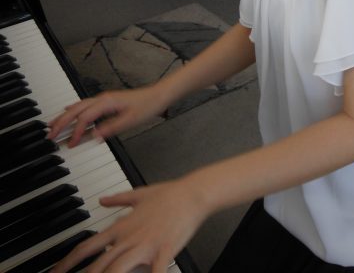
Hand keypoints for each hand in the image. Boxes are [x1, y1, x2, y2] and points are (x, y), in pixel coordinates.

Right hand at [47, 86, 168, 146]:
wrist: (158, 95)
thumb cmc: (147, 106)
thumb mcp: (130, 121)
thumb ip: (111, 128)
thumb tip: (95, 137)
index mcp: (106, 103)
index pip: (84, 118)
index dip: (76, 132)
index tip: (71, 144)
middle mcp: (102, 99)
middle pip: (75, 110)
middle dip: (61, 122)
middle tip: (49, 135)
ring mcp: (104, 99)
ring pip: (78, 106)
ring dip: (64, 116)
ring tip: (52, 125)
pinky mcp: (107, 101)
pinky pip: (84, 105)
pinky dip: (73, 110)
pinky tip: (68, 110)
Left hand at [50, 180, 206, 272]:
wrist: (193, 193)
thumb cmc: (170, 194)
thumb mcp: (139, 194)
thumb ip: (118, 198)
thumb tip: (102, 200)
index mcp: (121, 227)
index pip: (86, 247)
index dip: (67, 262)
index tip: (56, 272)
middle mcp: (128, 239)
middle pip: (97, 265)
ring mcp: (145, 246)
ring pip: (116, 270)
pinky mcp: (163, 251)